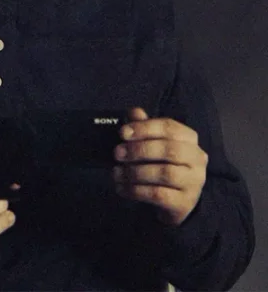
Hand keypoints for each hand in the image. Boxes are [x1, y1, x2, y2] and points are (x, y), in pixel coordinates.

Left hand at [113, 107, 207, 225]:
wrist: (175, 199)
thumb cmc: (162, 163)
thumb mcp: (153, 142)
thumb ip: (144, 126)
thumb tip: (134, 112)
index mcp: (189, 138)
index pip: (169, 127)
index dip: (144, 128)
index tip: (122, 133)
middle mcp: (197, 159)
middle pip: (169, 150)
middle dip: (139, 150)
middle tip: (117, 153)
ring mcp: (193, 182)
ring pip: (165, 173)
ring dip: (135, 172)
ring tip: (116, 172)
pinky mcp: (185, 203)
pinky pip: (159, 195)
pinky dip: (136, 190)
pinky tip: (122, 188)